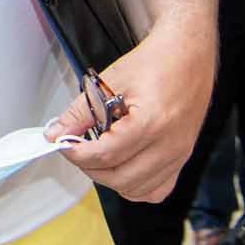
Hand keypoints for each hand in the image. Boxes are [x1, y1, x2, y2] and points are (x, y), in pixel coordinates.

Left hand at [48, 18, 213, 202]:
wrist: (188, 55)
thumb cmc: (155, 63)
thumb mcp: (108, 82)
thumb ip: (79, 112)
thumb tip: (57, 133)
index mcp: (152, 123)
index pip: (105, 155)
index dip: (76, 153)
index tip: (63, 144)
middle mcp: (170, 145)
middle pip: (120, 178)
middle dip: (89, 167)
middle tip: (76, 148)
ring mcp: (180, 154)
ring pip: (137, 189)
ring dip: (110, 178)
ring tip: (97, 155)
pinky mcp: (183, 157)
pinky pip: (158, 189)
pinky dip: (135, 185)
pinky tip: (122, 166)